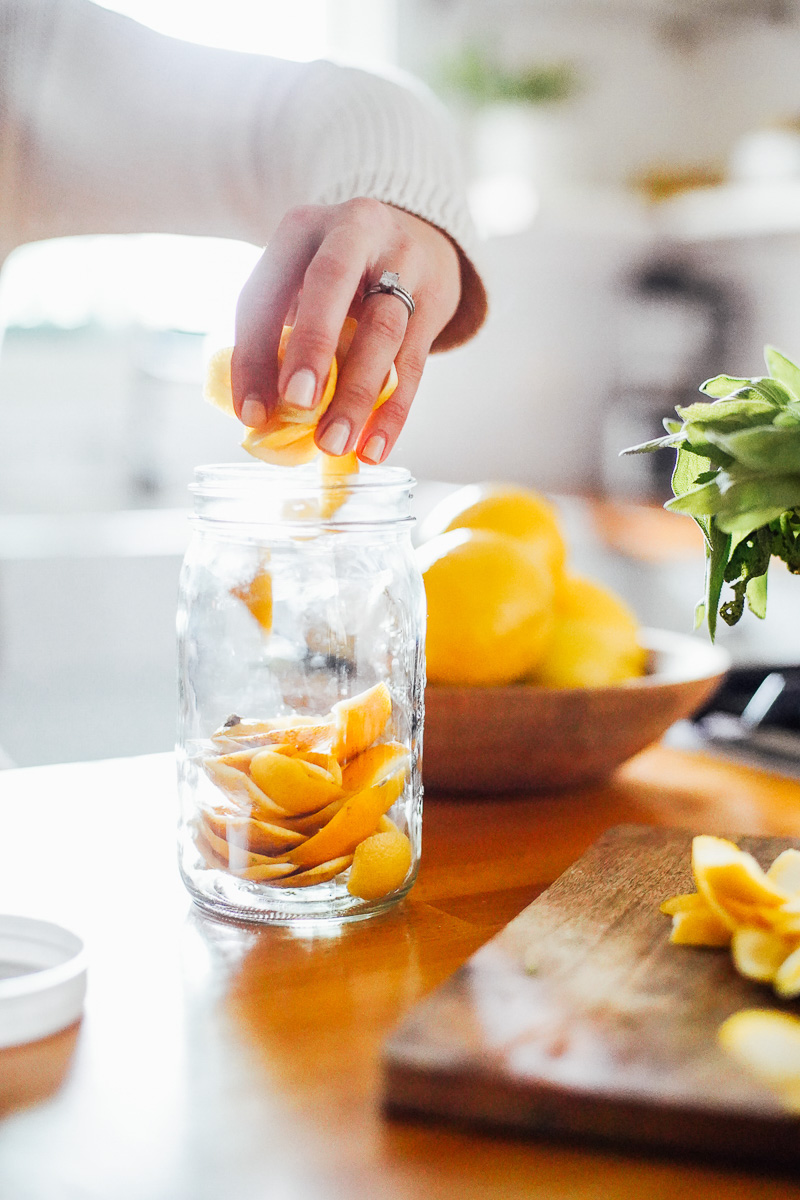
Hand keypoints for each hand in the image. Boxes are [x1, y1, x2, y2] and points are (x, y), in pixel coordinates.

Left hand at [231, 197, 460, 462]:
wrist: (415, 238)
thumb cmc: (337, 278)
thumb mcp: (298, 284)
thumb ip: (276, 337)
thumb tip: (261, 417)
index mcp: (301, 228)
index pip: (267, 291)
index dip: (254, 355)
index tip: (252, 414)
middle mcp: (354, 231)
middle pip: (330, 286)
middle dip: (312, 348)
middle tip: (299, 404)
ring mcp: (403, 262)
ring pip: (381, 331)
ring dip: (355, 394)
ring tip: (335, 444)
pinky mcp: (434, 300)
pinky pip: (414, 364)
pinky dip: (392, 412)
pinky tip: (374, 448)